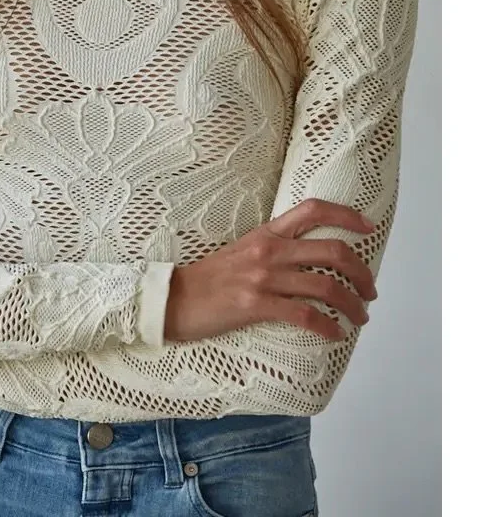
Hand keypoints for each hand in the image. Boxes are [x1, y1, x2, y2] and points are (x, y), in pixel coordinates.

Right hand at [163, 198, 378, 343]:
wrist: (174, 299)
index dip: (346, 215)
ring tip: (360, 317)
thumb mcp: (243, 251)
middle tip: (370, 291)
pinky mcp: (255, 305)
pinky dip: (328, 327)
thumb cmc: (209, 279)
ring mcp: (263, 277)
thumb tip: (309, 261)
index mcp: (266, 233)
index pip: (313, 210)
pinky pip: (305, 316)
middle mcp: (269, 250)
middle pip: (332, 251)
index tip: (368, 228)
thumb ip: (274, 250)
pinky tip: (335, 335)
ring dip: (352, 304)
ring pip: (326, 286)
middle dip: (361, 272)